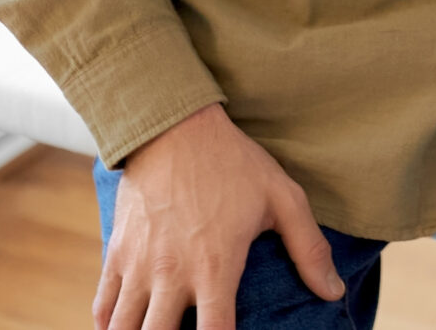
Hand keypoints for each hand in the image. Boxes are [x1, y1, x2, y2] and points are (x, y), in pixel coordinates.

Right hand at [93, 103, 342, 328]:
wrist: (174, 127)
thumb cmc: (233, 162)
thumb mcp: (282, 199)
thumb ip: (309, 249)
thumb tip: (333, 292)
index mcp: (215, 268)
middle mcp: (172, 275)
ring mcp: (138, 267)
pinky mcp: (116, 253)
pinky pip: (102, 307)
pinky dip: (109, 325)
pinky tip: (124, 328)